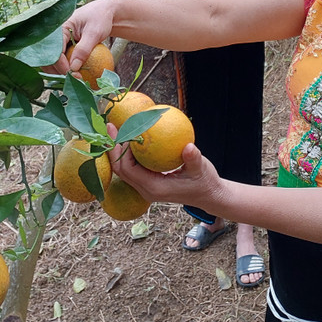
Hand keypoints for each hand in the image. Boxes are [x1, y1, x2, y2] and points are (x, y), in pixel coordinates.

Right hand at [45, 0, 117, 75]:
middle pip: (49, 57)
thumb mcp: (94, 33)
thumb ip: (83, 49)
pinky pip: (61, 60)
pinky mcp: (64, 47)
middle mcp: (56, 35)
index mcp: (59, 28)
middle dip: (58, 71)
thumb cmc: (100, 18)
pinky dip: (66, 68)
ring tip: (75, 79)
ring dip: (60, 72)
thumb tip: (73, 68)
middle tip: (73, 79)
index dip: (61, 64)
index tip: (71, 74)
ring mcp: (59, 42)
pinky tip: (76, 75)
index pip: (54, 50)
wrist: (105, 13)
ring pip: (52, 61)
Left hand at [107, 123, 222, 207]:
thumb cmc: (205, 182)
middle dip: (113, 149)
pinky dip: (129, 153)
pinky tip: (132, 137)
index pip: (129, 170)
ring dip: (119, 150)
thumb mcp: (202, 169)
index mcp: (154, 188)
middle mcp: (146, 190)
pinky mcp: (150, 182)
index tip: (126, 132)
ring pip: (125, 169)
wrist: (209, 195)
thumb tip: (189, 147)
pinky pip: (133, 168)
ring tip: (116, 129)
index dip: (122, 151)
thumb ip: (194, 159)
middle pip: (121, 170)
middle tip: (112, 126)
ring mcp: (147, 187)